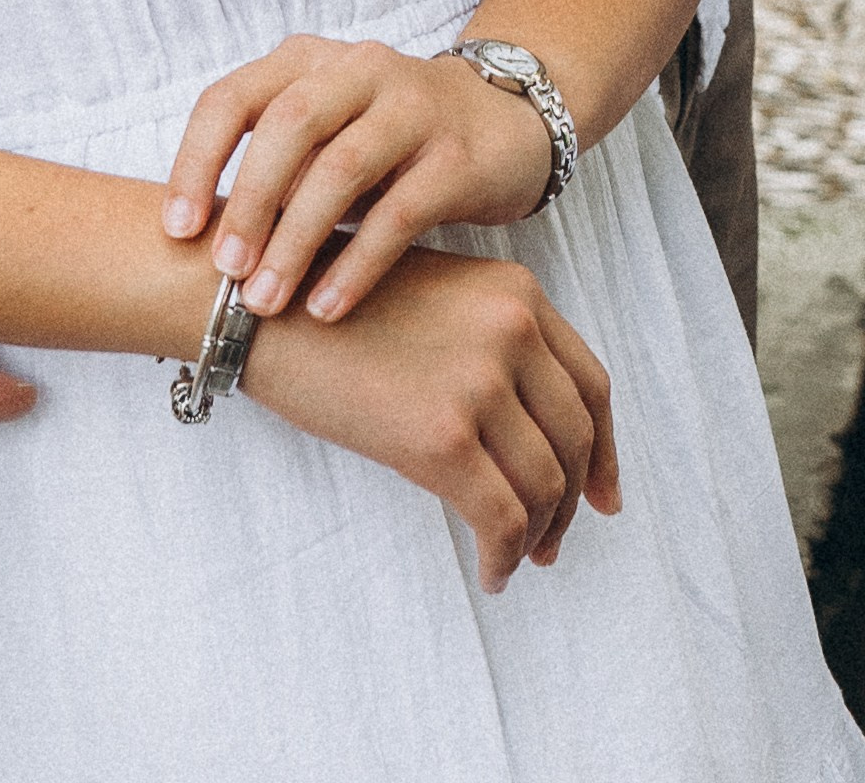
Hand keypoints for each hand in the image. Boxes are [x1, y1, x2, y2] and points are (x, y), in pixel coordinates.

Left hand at [162, 32, 556, 319]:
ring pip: (340, 167)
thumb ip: (275, 165)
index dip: (196, 162)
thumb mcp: (327, 132)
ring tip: (267, 302)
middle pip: (287, 125)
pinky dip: (358, 264)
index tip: (176, 231)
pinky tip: (328, 307)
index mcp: (309, 60)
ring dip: (296, 240)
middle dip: (249, 202)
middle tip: (225, 272)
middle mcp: (358, 68)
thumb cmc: (388, 139)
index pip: (232, 98)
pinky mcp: (456, 154)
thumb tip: (196, 242)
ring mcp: (412, 106)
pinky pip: (400, 212)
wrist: (504, 123)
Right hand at [241, 246, 617, 590]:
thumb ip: (493, 342)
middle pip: (576, 439)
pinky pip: (502, 519)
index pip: (590, 384)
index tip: (605, 496)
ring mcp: (480, 381)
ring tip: (515, 558)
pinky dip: (504, 556)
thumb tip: (532, 429)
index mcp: (517, 293)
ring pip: (545, 486)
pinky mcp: (443, 435)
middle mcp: (512, 329)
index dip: (606, 450)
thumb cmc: (332, 305)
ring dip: (537, 535)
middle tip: (553, 540)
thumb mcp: (436, 296)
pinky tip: (490, 571)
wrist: (258, 307)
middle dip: (573, 502)